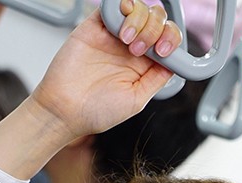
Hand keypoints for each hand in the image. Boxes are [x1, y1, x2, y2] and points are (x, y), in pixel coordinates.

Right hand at [31, 0, 181, 139]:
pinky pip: (114, 4)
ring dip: (141, 21)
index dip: (171, 39)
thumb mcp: (137, 100)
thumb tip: (176, 62)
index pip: (167, 40)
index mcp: (143, 66)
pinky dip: (123, 7)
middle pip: (157, 19)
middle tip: (141, 50)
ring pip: (139, 8)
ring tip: (127, 43)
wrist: (64, 110)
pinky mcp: (95, 25)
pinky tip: (120, 30)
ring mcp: (113, 35)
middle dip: (156, 30)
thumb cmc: (96, 112)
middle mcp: (130, 47)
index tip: (163, 52)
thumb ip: (157, 78)